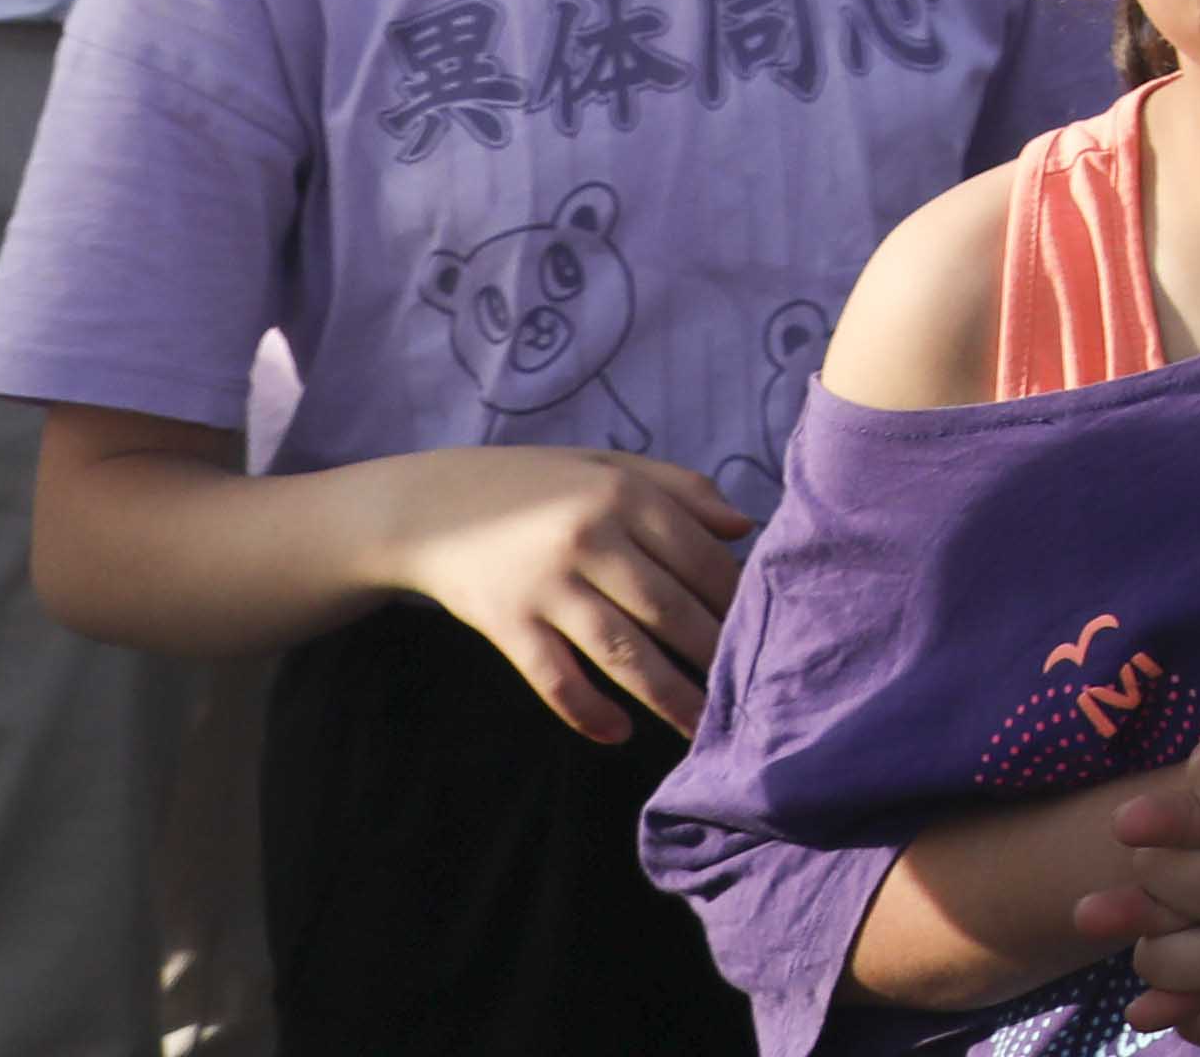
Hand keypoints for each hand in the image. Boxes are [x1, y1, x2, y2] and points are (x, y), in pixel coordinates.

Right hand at [370, 445, 755, 739]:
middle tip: (752, 690)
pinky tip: (619, 732)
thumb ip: (681, 489)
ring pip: (623, 652)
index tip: (767, 629)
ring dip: (669, 696)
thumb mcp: (609, 467)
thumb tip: (745, 527)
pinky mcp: (508, 625)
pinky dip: (587, 711)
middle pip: (670, 610)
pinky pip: (555, 678)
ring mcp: (547, 586)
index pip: (700, 557)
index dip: (737, 598)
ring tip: (705, 728)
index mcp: (624, 496)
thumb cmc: (536, 486)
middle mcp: (589, 539)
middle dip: (715, 655)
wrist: (432, 506)